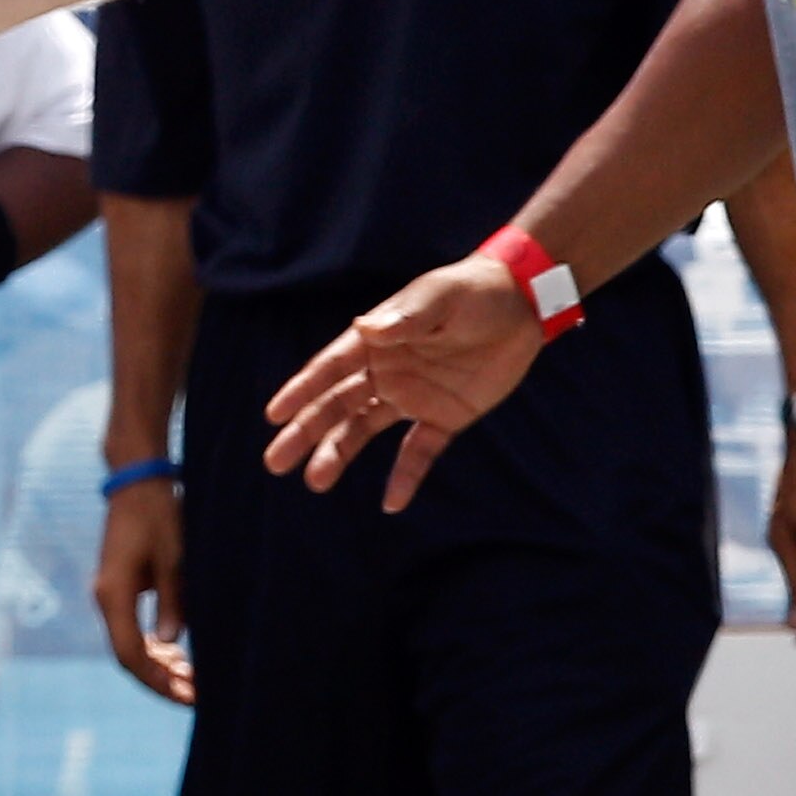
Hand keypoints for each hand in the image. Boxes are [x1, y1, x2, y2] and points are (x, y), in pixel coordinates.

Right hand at [94, 476, 193, 705]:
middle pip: (129, 657)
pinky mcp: (120, 588)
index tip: (188, 696)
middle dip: (161, 681)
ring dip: (159, 666)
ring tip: (192, 680)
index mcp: (114, 595)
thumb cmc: (158, 515)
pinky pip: (133, 629)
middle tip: (196, 696)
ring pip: (131, 645)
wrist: (137, 482)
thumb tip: (172, 643)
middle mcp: (106, 599)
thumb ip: (174, 601)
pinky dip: (155, 647)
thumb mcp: (175, 558)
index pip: (131, 654)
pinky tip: (178, 655)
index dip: (158, 681)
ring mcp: (111, 595)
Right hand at [260, 255, 543, 506]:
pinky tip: (391, 503)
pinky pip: (418, 451)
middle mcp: (384, 372)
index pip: (330, 370)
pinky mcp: (444, 417)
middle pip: (336, 406)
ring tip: (316, 482)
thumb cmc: (473, 292)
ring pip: (364, 431)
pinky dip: (405, 477)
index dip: (302, 392)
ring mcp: (411, 397)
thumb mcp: (439, 298)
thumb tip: (365, 328)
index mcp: (375, 342)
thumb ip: (405, 318)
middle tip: (276, 462)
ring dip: (339, 454)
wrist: (521, 304)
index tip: (274, 415)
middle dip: (305, 433)